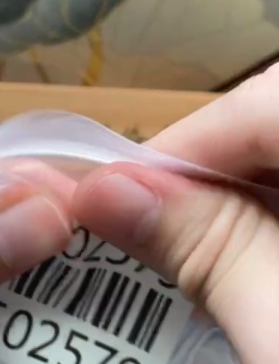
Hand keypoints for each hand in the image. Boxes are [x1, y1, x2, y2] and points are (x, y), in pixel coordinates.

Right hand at [72, 64, 278, 363]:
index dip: (187, 139)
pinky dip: (267, 222)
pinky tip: (236, 261)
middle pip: (275, 124)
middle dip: (206, 169)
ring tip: (173, 246)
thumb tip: (101, 188)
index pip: (272, 102)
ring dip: (234, 198)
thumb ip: (208, 250)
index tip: (109, 188)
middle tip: (134, 220)